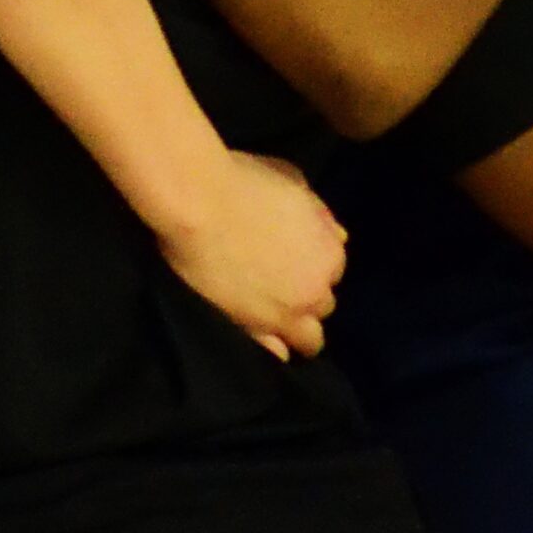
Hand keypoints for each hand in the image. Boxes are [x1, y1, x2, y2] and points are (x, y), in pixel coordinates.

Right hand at [152, 152, 345, 361]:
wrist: (195, 201)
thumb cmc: (242, 181)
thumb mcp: (291, 179)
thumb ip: (318, 212)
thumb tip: (337, 235)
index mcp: (330, 254)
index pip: (333, 270)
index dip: (311, 263)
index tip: (291, 256)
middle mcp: (315, 291)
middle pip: (323, 305)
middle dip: (306, 295)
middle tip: (278, 282)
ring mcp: (283, 315)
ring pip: (308, 338)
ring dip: (295, 326)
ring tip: (270, 313)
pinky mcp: (251, 329)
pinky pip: (276, 353)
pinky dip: (274, 347)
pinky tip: (262, 336)